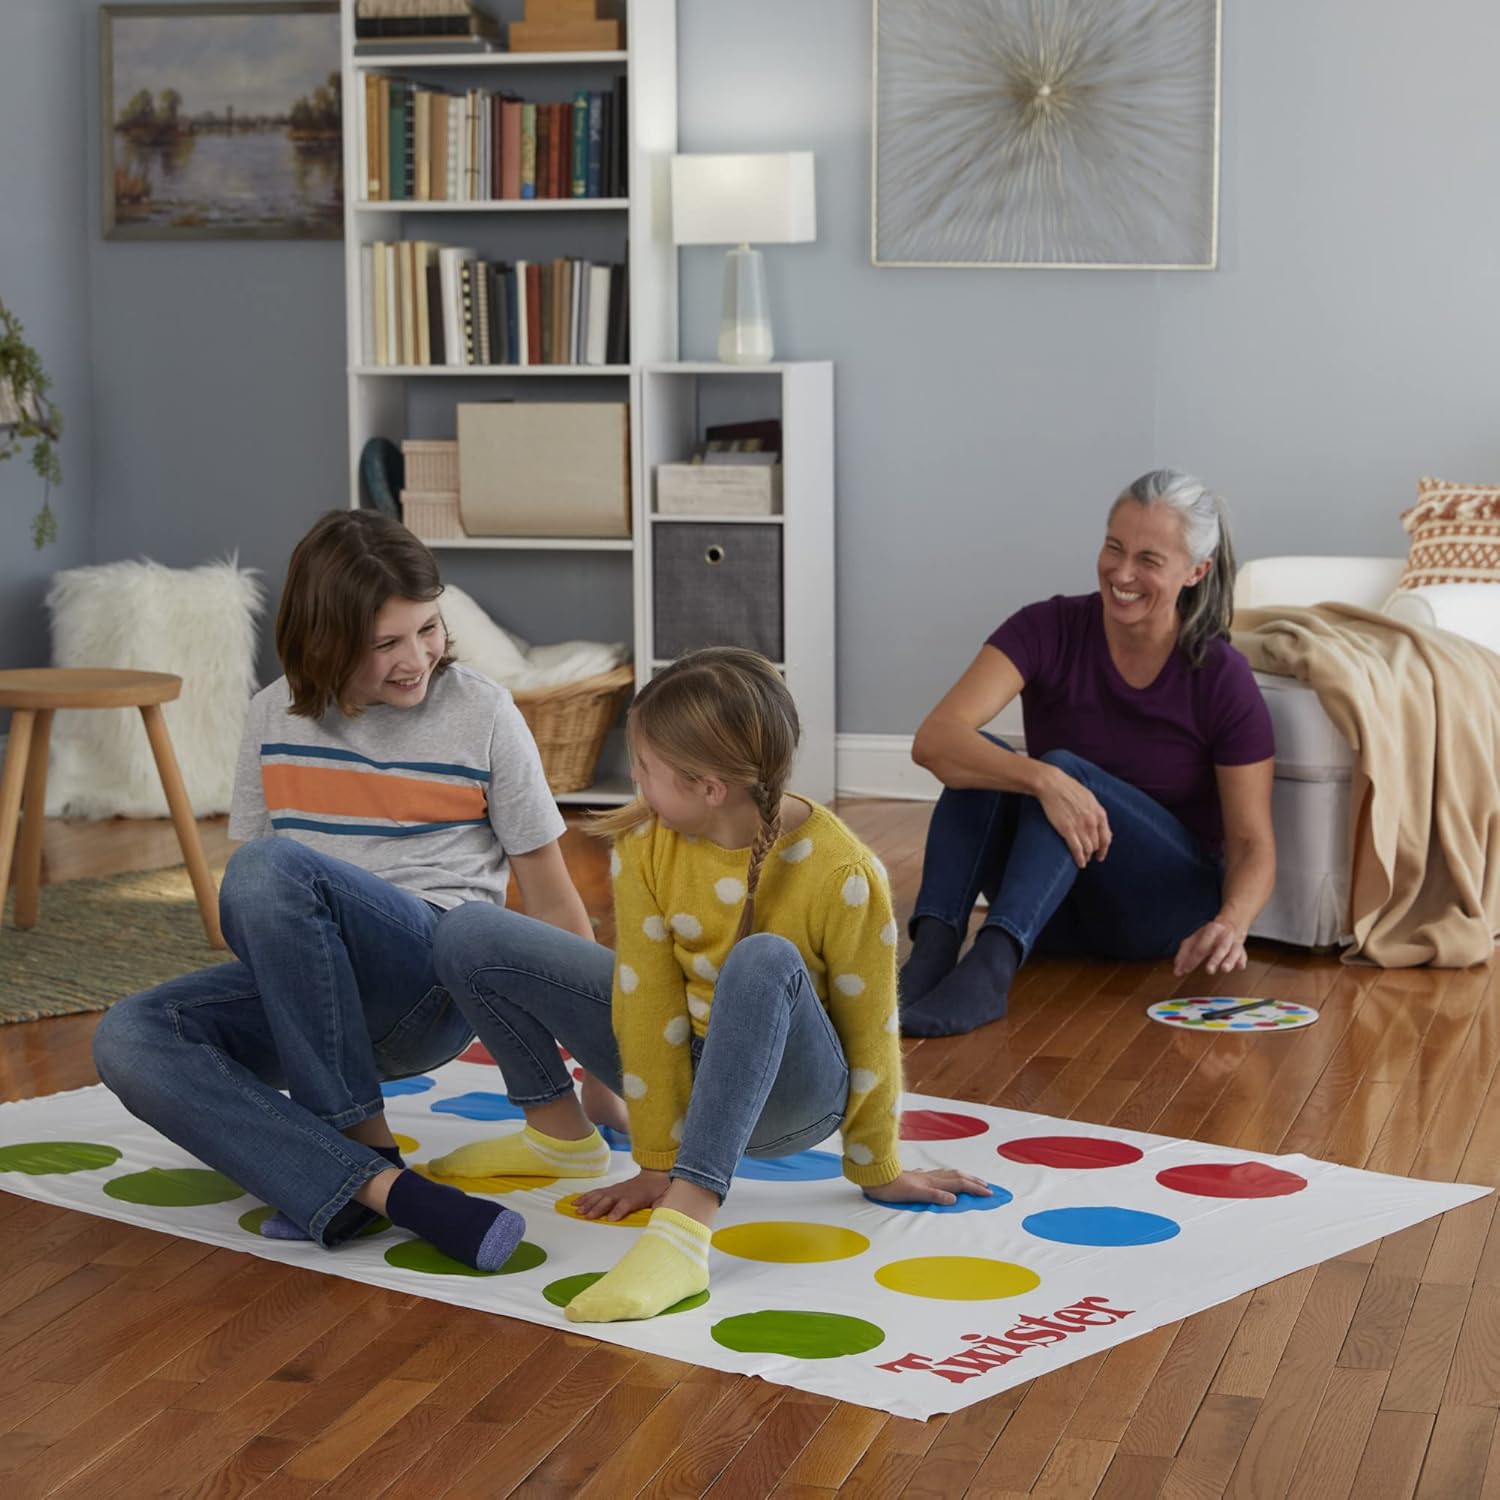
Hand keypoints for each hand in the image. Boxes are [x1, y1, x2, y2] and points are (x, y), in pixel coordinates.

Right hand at [573, 1169, 670, 1221]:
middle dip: (598, 1208)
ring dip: (588, 1203)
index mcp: (635, 1197)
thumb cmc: (657, 1191)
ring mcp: (615, 1190)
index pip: (625, 1205)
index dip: (618, 1211)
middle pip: (608, 1200)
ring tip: (577, 1210)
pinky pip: (596, 1192)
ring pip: (599, 1196)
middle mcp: (623, 1193)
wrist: (655, 1175)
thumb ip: (661, 1208)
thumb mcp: (663, 1200)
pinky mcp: (610, 1189)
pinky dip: (585, 1196)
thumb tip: (660, 1216)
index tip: (610, 1219)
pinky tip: (576, 1201)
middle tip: (587, 1216)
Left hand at [865, 1168, 991, 1206]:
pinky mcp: (916, 1178)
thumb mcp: (913, 1194)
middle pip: (957, 1176)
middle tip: (987, 1186)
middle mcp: (930, 1177)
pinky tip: (943, 1178)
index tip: (989, 1193)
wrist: (874, 1178)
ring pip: (949, 1174)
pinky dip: (947, 1177)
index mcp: (932, 1182)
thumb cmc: (891, 1189)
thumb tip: (954, 1199)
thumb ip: (933, 1195)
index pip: (959, 1184)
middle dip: (974, 1181)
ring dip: (963, 1177)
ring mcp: (923, 1176)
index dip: (975, 1188)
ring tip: (972, 1180)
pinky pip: (938, 1176)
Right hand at [1037, 766, 1111, 867]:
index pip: (1106, 837)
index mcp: (1099, 813)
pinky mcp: (1067, 829)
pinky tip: (1080, 863)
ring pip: (1088, 849)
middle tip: (1089, 857)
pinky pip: (1077, 849)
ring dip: (1086, 857)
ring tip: (1083, 861)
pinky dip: (1079, 858)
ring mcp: (1080, 826)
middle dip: (1093, 852)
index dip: (1104, 849)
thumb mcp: (1089, 799)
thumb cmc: (1069, 789)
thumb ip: (1096, 813)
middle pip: (1096, 844)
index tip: (1101, 855)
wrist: (1053, 784)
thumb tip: (1102, 827)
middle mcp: (1092, 821)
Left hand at [1173, 918, 1248, 976]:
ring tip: (1224, 969)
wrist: (1232, 923)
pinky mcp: (1242, 949)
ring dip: (1230, 961)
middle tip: (1209, 970)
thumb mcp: (1195, 938)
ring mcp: (1235, 942)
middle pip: (1220, 948)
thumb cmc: (1210, 933)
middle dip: (1215, 959)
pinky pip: (1243, 955)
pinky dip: (1242, 961)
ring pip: (1234, 951)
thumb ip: (1184, 953)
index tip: (1186, 970)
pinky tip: (1240, 966)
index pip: (1201, 946)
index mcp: (1211, 930)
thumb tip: (1177, 970)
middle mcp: (1224, 935)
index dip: (1193, 959)